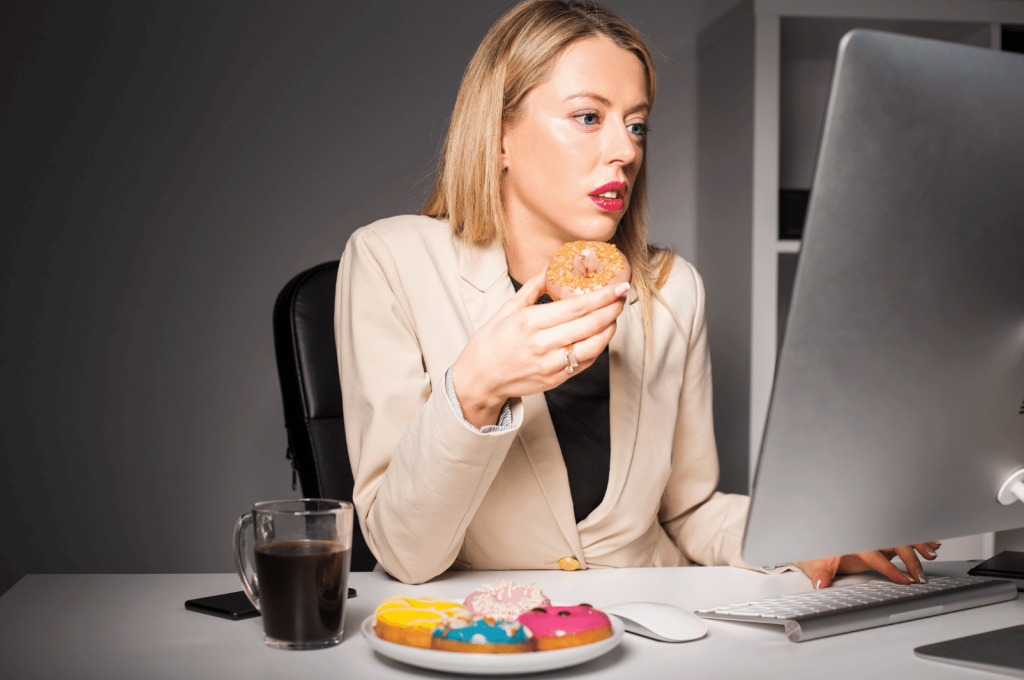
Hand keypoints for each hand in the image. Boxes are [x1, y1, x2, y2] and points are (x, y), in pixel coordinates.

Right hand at [452, 270, 628, 428]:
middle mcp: (542, 344)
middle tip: (622, 297)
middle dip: (612, 310)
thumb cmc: (490, 343)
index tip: (618, 287)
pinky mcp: (555, 380)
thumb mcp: (507, 309)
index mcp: (530, 322)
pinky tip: (599, 337)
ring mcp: (550, 365)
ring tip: (613, 317)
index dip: (603, 297)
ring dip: (609, 330)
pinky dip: (596, 349)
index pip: (577, 307)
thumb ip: (533, 287)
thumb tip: (551, 267)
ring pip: (593, 347)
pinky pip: (584, 363)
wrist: (479, 379)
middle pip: (590, 325)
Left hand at [795, 542, 940, 588]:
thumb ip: (820, 574)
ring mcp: (874, 536)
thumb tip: (821, 584)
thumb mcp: (815, 563)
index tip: (905, 580)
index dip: (890, 568)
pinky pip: (900, 537)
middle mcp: (866, 536)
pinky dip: (916, 538)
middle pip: (893, 543)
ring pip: (900, 536)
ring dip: (917, 543)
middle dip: (910, 558)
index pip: (875, 555)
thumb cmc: (818, 552)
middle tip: (921, 577)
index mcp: (853, 541)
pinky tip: (932, 543)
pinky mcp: (880, 539)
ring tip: (933, 553)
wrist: (816, 538)